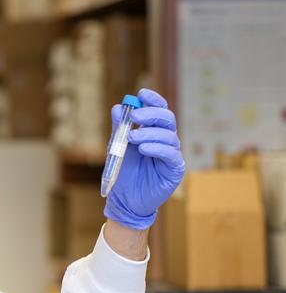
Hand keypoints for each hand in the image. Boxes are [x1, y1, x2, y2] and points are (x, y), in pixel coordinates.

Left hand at [104, 88, 184, 229]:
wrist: (125, 199)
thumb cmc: (124, 171)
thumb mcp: (118, 146)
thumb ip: (120, 128)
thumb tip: (118, 107)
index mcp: (153, 131)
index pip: (159, 110)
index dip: (153, 100)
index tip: (141, 93)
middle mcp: (166, 140)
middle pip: (167, 119)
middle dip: (151, 114)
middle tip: (135, 115)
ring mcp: (172, 154)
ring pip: (169, 135)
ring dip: (150, 133)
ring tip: (133, 137)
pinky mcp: (175, 169)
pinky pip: (170, 154)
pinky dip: (157, 148)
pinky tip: (143, 148)